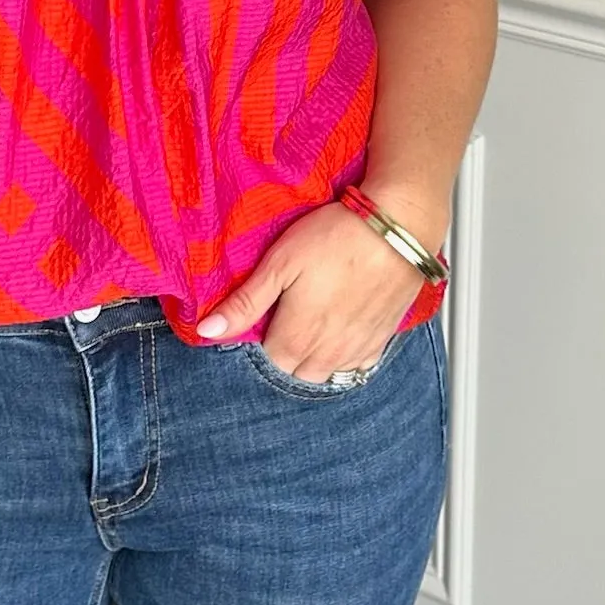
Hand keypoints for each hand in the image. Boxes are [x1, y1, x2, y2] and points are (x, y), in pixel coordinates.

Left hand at [195, 198, 444, 382]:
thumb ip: (245, 303)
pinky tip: (341, 330)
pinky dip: (344, 357)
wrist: (397, 229)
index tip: (266, 312)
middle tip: (288, 315)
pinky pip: (356, 366)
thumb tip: (207, 330)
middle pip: (295, 372)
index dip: (262, 337)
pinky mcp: (382, 340)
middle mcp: (327, 355)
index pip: (268, 360)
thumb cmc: (336, 238)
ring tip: (313, 322)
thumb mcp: (280, 263)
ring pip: (325, 374)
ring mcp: (357, 351)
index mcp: (297, 338)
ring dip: (313, 358)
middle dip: (286, 351)